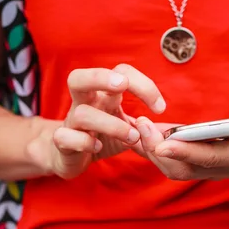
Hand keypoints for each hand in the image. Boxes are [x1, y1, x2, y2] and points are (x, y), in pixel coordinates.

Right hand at [28, 64, 164, 178]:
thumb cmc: (102, 136)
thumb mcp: (126, 128)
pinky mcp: (62, 142)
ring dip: (111, 125)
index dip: (143, 85)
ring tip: (131, 138)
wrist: (70, 157)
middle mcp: (84, 103)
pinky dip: (85, 142)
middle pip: (80, 77)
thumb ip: (144, 127)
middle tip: (122, 86)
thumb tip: (167, 131)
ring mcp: (71, 122)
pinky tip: (98, 147)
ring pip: (82, 113)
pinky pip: (65, 137)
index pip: (120, 72)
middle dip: (102, 77)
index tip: (161, 108)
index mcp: (102, 94)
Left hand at [135, 100, 228, 180]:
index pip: (209, 158)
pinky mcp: (199, 163)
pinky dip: (154, 148)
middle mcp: (221, 168)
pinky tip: (141, 131)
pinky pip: (172, 161)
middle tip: (139, 127)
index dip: (185, 151)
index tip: (162, 143)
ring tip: (135, 127)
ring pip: (173, 168)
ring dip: (151, 150)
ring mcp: (209, 168)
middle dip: (158, 150)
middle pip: (182, 169)